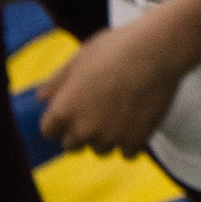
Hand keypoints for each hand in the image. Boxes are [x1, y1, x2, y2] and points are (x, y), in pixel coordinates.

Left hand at [37, 25, 183, 156]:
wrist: (158, 51)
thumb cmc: (117, 48)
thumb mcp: (80, 58)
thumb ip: (56, 81)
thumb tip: (42, 98)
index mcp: (64, 109)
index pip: (49, 131)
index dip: (60, 122)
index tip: (73, 114)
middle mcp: (83, 128)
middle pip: (72, 146)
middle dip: (82, 132)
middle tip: (100, 114)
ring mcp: (110, 136)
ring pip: (101, 150)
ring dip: (107, 138)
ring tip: (122, 116)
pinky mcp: (136, 139)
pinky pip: (128, 153)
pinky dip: (132, 141)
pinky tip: (137, 123)